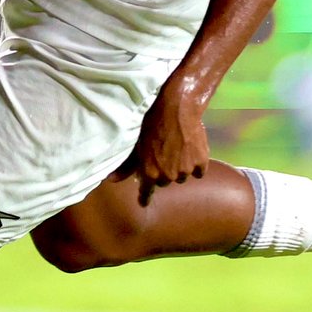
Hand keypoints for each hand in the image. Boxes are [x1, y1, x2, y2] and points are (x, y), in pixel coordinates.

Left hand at [109, 78, 209, 206]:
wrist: (176, 108)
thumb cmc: (151, 123)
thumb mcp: (135, 144)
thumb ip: (126, 165)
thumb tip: (111, 181)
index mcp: (149, 174)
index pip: (147, 193)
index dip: (145, 197)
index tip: (143, 202)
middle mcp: (167, 176)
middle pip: (164, 182)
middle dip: (163, 172)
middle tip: (163, 154)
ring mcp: (185, 170)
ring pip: (181, 176)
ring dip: (179, 167)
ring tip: (177, 149)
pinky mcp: (201, 162)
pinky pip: (198, 171)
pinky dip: (195, 164)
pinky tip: (192, 151)